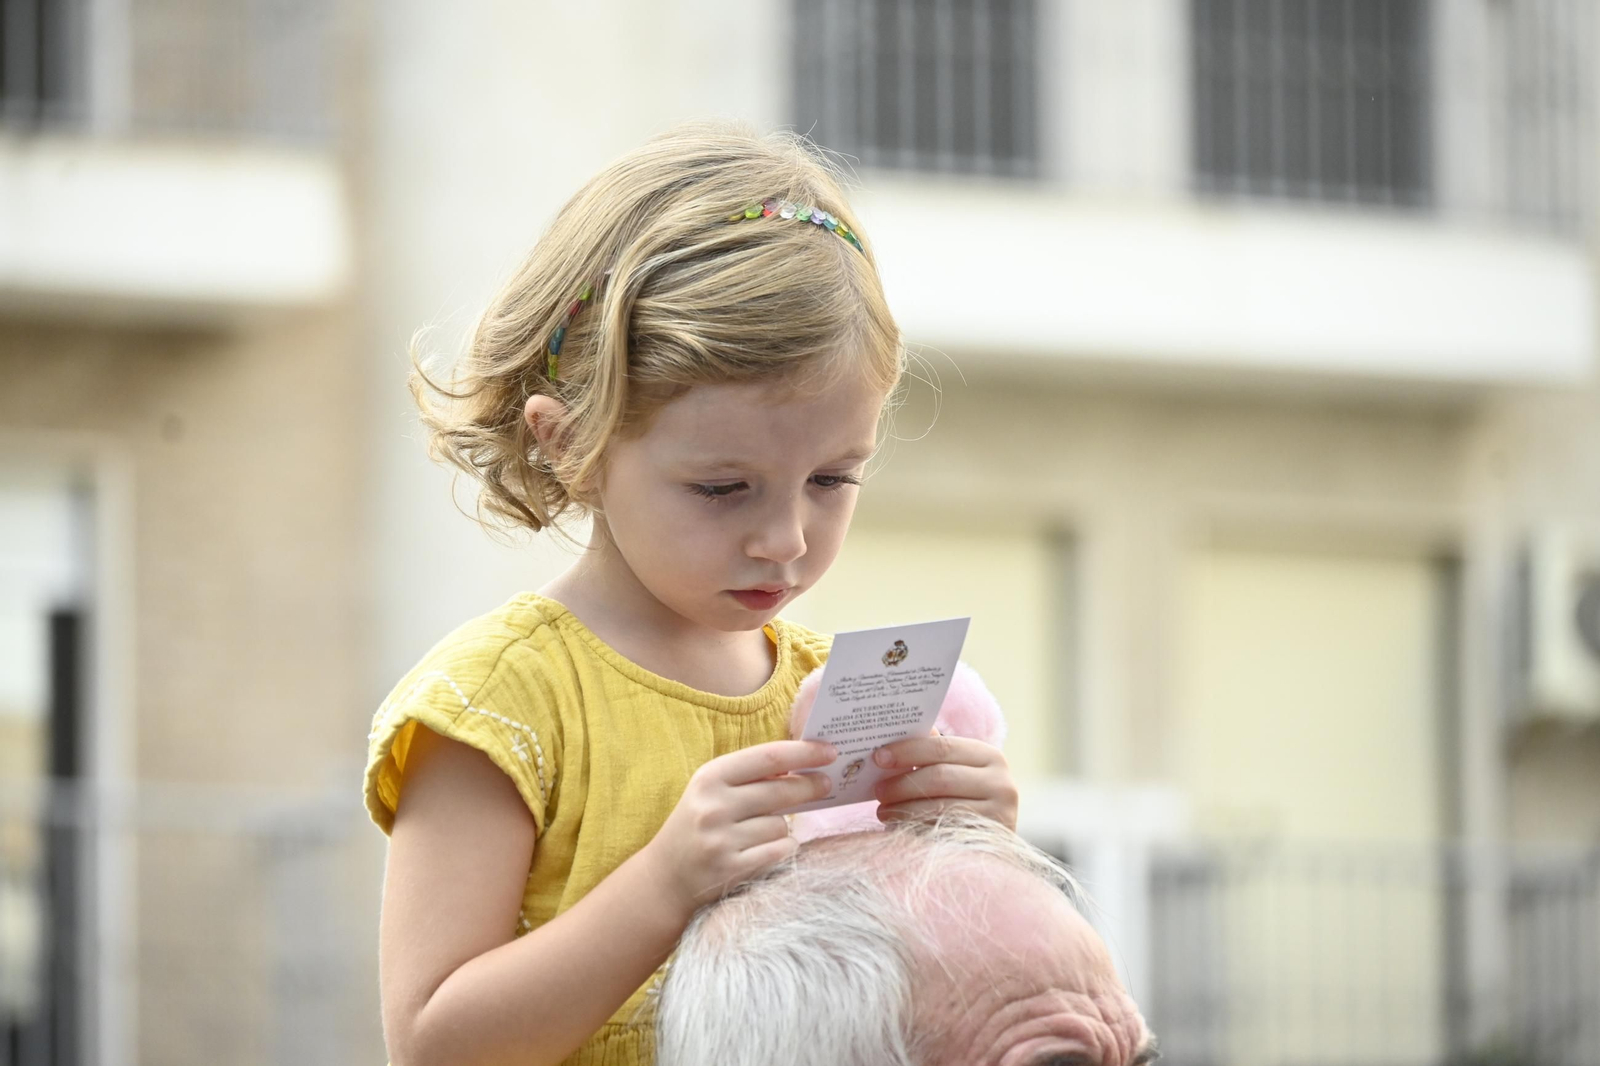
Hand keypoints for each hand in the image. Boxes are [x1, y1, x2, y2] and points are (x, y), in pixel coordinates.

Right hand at [642, 740, 834, 919]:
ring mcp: (722, 841)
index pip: (768, 757)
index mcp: (709, 778)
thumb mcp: (712, 790)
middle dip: (810, 786)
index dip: (804, 752)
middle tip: (826, 784)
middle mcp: (713, 807)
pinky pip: (779, 851)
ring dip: (782, 827)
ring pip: (781, 826)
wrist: (665, 877)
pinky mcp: (732, 870)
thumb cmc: (698, 824)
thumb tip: (803, 764)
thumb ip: (751, 775)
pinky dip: (782, 848)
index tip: (829, 751)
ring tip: (761, 831)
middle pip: (781, 791)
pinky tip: (767, 848)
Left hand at [871, 734, 1018, 830]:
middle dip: (902, 784)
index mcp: (989, 756)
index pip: (943, 747)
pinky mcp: (989, 841)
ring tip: (883, 811)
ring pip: (940, 808)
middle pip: (940, 778)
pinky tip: (901, 828)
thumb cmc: (965, 799)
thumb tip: (893, 734)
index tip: (878, 758)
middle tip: (877, 790)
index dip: (908, 751)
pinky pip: (945, 832)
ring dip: (904, 810)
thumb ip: (932, 753)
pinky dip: (918, 829)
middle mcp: (1001, 783)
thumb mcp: (956, 772)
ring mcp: (1000, 814)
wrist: (993, 843)